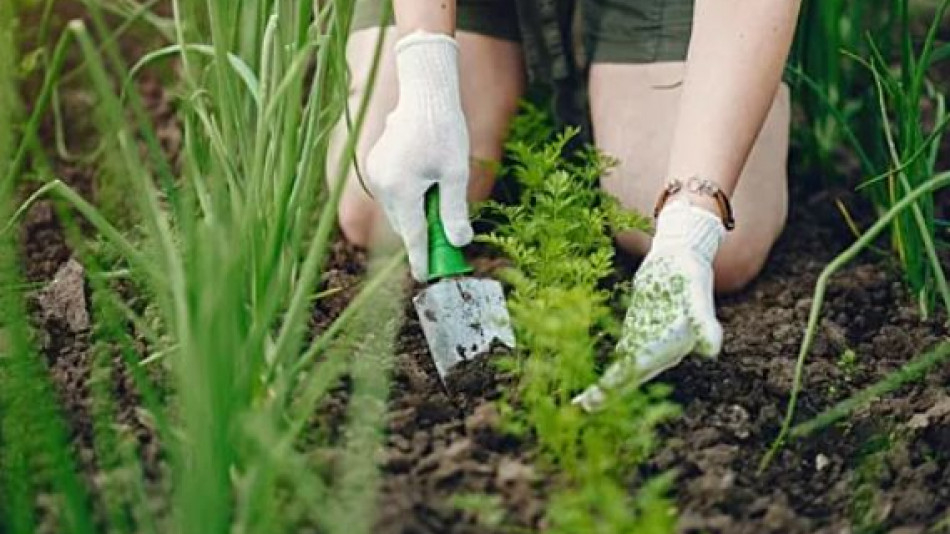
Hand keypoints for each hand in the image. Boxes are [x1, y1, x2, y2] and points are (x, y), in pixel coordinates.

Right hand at [366, 31, 472, 281]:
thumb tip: (458, 242)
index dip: (421, 258)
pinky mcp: (374, 165)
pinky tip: (425, 181)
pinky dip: (408, 199)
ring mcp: (375, 174)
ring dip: (416, 215)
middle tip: (447, 240)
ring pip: (397, 211)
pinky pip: (392, 194)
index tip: (426, 276)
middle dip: (422, 234)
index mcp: (402, 189)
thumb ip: (455, 211)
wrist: (424, 93)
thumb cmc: (444, 129)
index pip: (412, 235)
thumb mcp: (456, 173)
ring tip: (439, 198)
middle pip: (404, 225)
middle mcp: (382, 184)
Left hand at [573, 200, 724, 410]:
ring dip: (605, 388)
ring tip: (581, 405)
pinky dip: (609, 369)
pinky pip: (622, 355)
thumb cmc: (690, 272)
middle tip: (581, 409)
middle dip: (607, 393)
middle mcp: (661, 349)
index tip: (599, 395)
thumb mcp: (695, 293)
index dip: (620, 382)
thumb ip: (703, 321)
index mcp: (672, 344)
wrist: (682, 255)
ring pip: (624, 370)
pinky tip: (593, 380)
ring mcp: (648, 341)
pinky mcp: (638, 330)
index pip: (641, 367)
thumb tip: (712, 350)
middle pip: (631, 376)